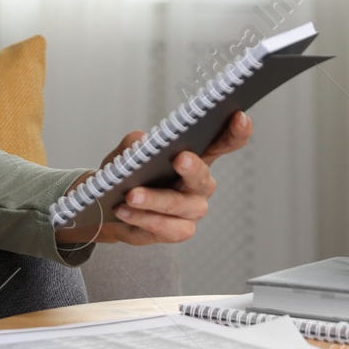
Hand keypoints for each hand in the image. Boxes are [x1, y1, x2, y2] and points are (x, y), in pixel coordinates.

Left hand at [54, 111, 251, 248]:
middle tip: (179, 158)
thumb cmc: (127, 176)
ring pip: (180, 205)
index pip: (223, 143)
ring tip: (131, 195)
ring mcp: (191, 210)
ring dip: (154, 199)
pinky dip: (143, 218)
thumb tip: (142, 142)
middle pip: (203, 177)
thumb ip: (134, 144)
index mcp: (194, 157)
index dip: (235, 132)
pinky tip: (124, 210)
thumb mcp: (126, 154)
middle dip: (192, 168)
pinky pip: (165, 227)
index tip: (239, 117)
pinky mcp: (178, 231)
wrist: (109, 209)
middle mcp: (199, 185)